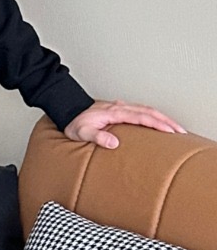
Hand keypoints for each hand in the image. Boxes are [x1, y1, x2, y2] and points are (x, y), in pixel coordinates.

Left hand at [64, 100, 186, 149]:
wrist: (67, 109)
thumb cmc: (74, 122)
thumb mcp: (82, 132)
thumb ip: (97, 137)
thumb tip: (114, 143)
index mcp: (115, 113)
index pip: (142, 117)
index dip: (158, 124)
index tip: (171, 131)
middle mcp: (120, 107)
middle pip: (150, 111)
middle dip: (167, 121)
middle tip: (181, 131)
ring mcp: (120, 106)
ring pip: (147, 109)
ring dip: (162, 117)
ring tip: (175, 128)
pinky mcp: (119, 108)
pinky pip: (141, 110)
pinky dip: (153, 115)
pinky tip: (158, 121)